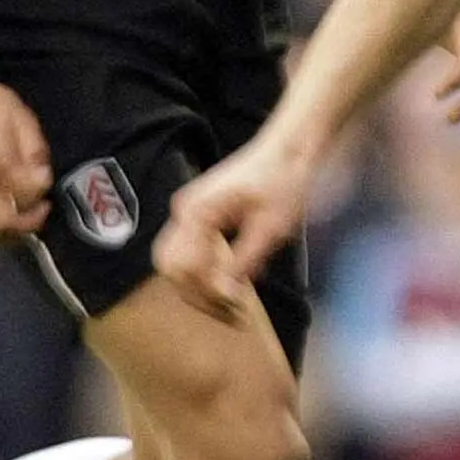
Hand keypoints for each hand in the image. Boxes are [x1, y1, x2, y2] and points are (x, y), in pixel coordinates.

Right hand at [0, 59, 51, 243]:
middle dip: (27, 224)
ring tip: (19, 216)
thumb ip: (36, 152)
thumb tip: (42, 179)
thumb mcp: (23, 118)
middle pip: (3, 222)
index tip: (45, 186)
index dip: (41, 194)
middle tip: (39, 212)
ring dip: (6, 229)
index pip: (25, 194)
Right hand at [154, 131, 315, 318]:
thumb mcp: (271, 227)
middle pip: (171, 268)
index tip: (236, 305)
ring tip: (229, 302)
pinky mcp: (197, 215)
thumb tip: (227, 292)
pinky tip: (228, 282)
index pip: (186, 267)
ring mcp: (187, 211)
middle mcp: (184, 210)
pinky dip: (201, 272)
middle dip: (197, 293)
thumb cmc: (284, 180)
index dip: (208, 293)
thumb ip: (246, 260)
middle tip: (230, 310)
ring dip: (197, 286)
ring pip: (175, 262)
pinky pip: (187, 252)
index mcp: (198, 211)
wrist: (289, 148)